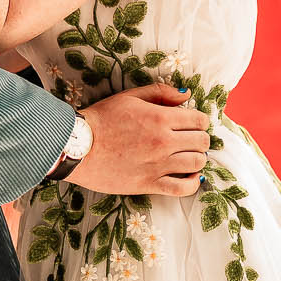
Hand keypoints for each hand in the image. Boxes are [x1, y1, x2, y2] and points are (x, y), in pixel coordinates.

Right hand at [71, 85, 212, 197]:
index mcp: (160, 118)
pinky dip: (192, 183)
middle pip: (202, 142)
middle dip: (200, 138)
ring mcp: (158, 165)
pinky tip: (190, 177)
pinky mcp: (149, 184)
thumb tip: (186, 95)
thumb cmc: (101, 119)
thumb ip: (161, 92)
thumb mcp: (130, 96)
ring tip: (188, 155)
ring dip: (197, 158)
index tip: (192, 123)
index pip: (199, 120)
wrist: (78, 147)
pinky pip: (183, 188)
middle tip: (190, 139)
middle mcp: (163, 143)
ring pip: (196, 163)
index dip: (199, 120)